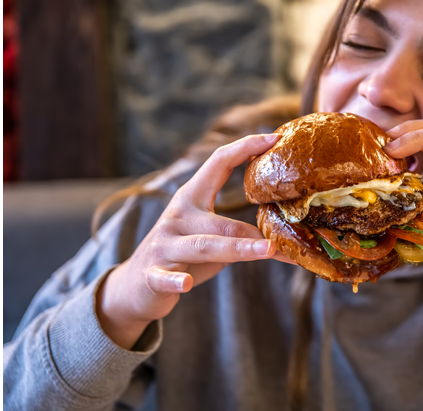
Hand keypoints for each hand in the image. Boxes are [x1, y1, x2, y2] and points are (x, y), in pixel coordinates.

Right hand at [97, 134, 292, 348]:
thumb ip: (239, 230)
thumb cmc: (183, 253)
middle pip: (220, 221)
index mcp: (192, 197)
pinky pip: (166, 277)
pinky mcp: (152, 274)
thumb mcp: (210, 235)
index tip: (275, 137)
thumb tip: (286, 232)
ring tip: (266, 251)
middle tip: (285, 237)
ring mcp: (164, 245)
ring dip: (237, 249)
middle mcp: (178, 216)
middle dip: (253, 231)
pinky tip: (187, 283)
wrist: (136, 285)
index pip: (219, 162)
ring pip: (203, 246)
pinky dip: (175, 280)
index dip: (246, 147)